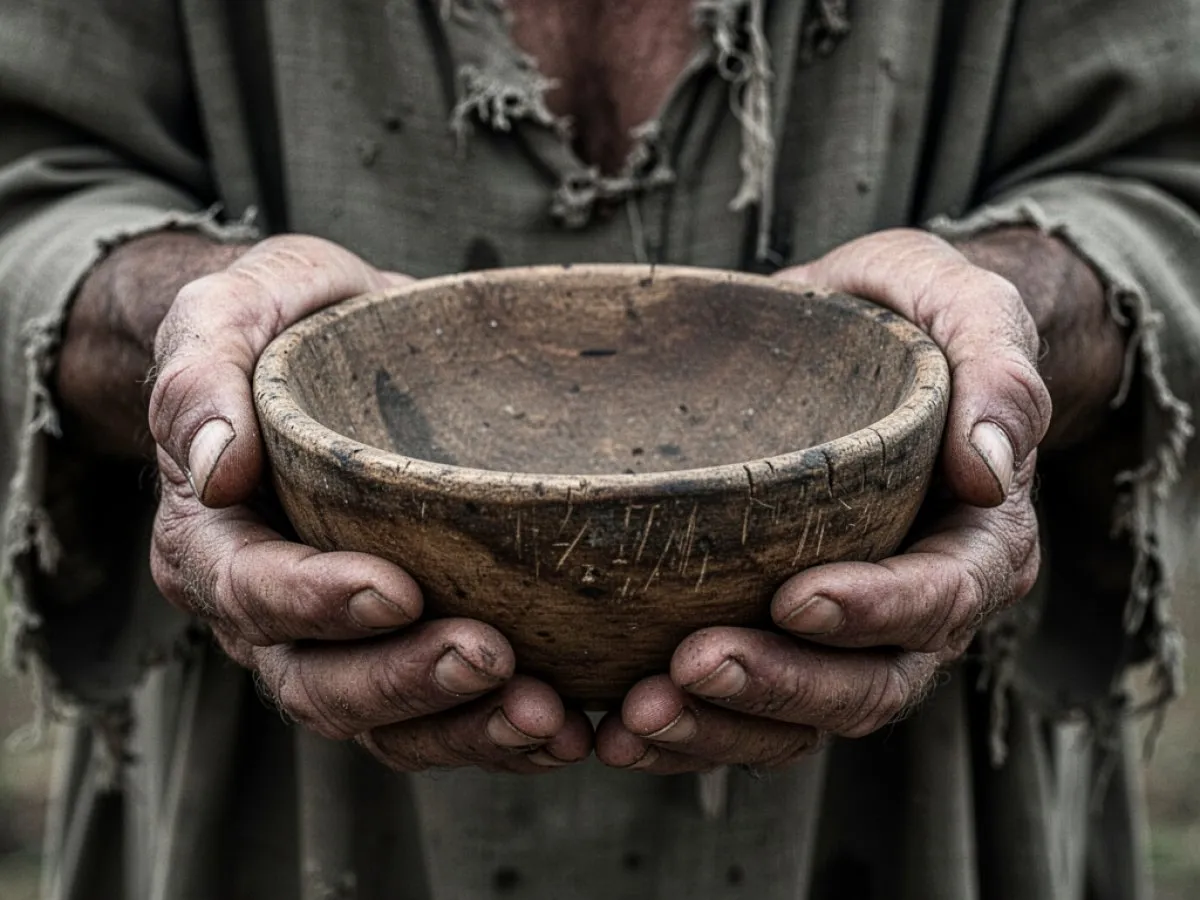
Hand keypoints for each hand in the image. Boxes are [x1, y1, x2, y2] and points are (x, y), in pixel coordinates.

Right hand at [138, 234, 590, 771]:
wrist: (334, 341)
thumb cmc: (281, 323)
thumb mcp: (224, 315)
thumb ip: (198, 377)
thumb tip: (213, 471)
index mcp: (211, 539)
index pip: (252, 589)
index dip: (316, 601)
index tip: (396, 589)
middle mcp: (262, 611)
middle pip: (318, 682)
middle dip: (404, 680)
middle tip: (493, 657)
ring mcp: (332, 640)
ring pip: (381, 722)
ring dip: (462, 728)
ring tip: (546, 716)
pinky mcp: (399, 644)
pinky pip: (435, 716)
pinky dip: (495, 732)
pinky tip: (565, 726)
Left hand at [595, 228, 1117, 772]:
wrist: (864, 336)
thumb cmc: (913, 315)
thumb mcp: (967, 306)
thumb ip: (997, 369)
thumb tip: (990, 469)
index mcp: (979, 536)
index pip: (942, 595)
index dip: (874, 611)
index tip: (793, 598)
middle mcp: (923, 606)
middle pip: (869, 684)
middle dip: (782, 685)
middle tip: (691, 665)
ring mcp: (853, 635)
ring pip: (805, 718)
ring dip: (721, 729)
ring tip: (636, 716)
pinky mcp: (787, 638)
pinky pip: (749, 711)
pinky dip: (689, 729)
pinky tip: (616, 727)